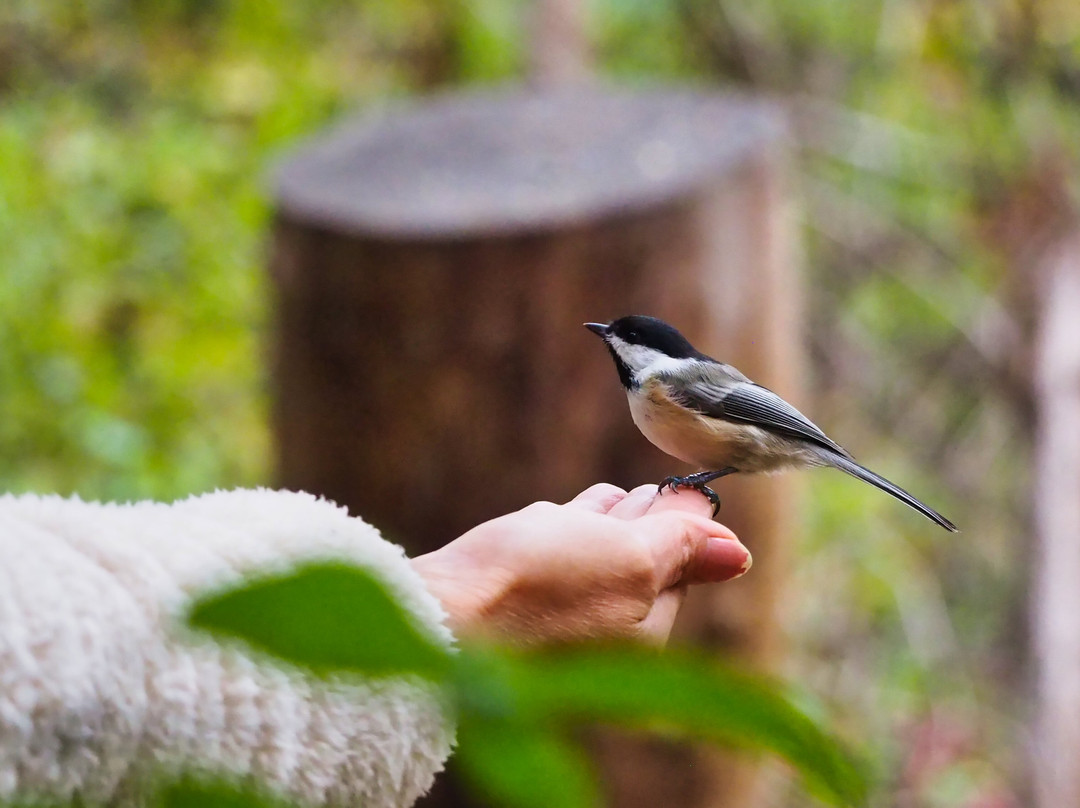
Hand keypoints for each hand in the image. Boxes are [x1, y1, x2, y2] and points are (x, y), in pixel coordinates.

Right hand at [411, 483, 750, 645]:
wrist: (442, 614)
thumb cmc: (540, 587)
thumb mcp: (629, 561)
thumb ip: (681, 549)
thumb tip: (738, 553)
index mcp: (641, 629)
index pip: (678, 571)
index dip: (688, 525)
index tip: (696, 488)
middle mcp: (600, 626)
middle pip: (640, 563)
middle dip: (657, 525)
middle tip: (673, 488)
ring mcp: (555, 610)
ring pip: (596, 553)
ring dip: (617, 520)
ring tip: (634, 491)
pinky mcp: (513, 589)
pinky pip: (556, 550)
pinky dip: (574, 525)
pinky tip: (574, 507)